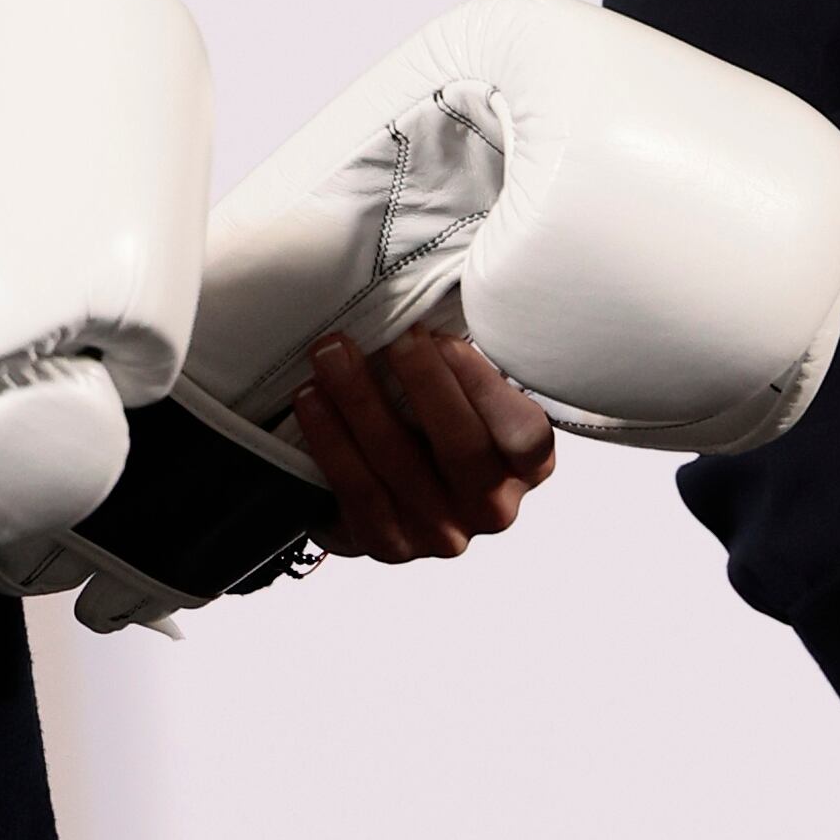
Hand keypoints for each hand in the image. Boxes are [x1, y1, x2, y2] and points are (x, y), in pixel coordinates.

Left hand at [288, 330, 557, 562]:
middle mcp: (493, 507)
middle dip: (422, 383)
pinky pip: (356, 492)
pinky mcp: (390, 546)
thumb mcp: (470, 384)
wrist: (398, 481)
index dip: (482, 387)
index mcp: (528, 464)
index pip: (522, 434)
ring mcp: (442, 535)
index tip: (442, 337)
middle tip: (392, 336)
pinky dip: (331, 442)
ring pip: (400, 466)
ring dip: (361, 402)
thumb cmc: (440, 412)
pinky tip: (311, 400)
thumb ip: (467, 356)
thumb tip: (436, 294)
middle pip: (461, 448)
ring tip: (332, 353)